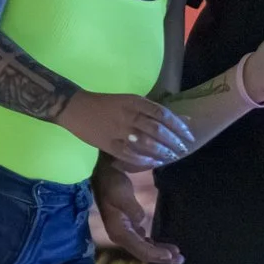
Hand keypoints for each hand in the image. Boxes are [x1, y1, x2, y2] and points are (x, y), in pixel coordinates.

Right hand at [61, 90, 192, 169]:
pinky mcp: (108, 144)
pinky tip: (153, 163)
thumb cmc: (105, 104)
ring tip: (171, 157)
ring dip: (162, 151)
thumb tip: (181, 118)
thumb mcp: (129, 100)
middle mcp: (128, 114)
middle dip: (173, 141)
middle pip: (157, 129)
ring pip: (146, 142)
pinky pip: (129, 154)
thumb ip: (152, 110)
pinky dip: (143, 160)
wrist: (75, 107)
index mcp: (134, 101)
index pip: (162, 114)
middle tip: (183, 149)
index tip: (189, 135)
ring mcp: (118, 130)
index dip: (178, 126)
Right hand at [92, 160, 181, 263]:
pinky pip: (144, 241)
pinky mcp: (129, 228)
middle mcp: (121, 237)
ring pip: (145, 248)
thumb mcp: (121, 193)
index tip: (172, 254)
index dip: (156, 254)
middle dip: (162, 257)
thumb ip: (131, 208)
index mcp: (119, 232)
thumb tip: (141, 220)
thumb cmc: (112, 183)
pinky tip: (165, 247)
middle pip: (143, 253)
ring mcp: (125, 233)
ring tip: (177, 255)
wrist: (104, 175)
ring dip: (160, 252)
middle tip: (181, 259)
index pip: (140, 249)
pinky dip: (155, 245)